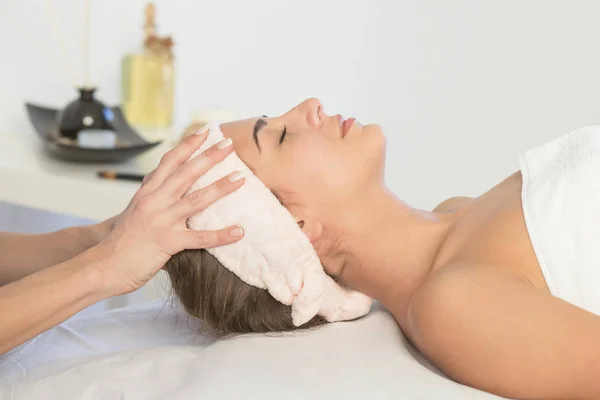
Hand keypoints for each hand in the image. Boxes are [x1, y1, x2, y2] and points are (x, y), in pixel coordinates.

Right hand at [93, 131, 244, 295]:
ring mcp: (161, 221)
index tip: (204, 131)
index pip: (169, 162)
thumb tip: (157, 178)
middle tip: (229, 143)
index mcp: (147, 193)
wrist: (103, 266)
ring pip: (196, 199)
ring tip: (241, 178)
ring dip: (220, 187)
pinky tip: (239, 231)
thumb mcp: (133, 211)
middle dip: (209, 156)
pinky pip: (200, 238)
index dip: (187, 145)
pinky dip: (221, 235)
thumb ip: (149, 195)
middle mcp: (154, 202)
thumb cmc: (120, 242)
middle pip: (186, 173)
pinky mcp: (168, 242)